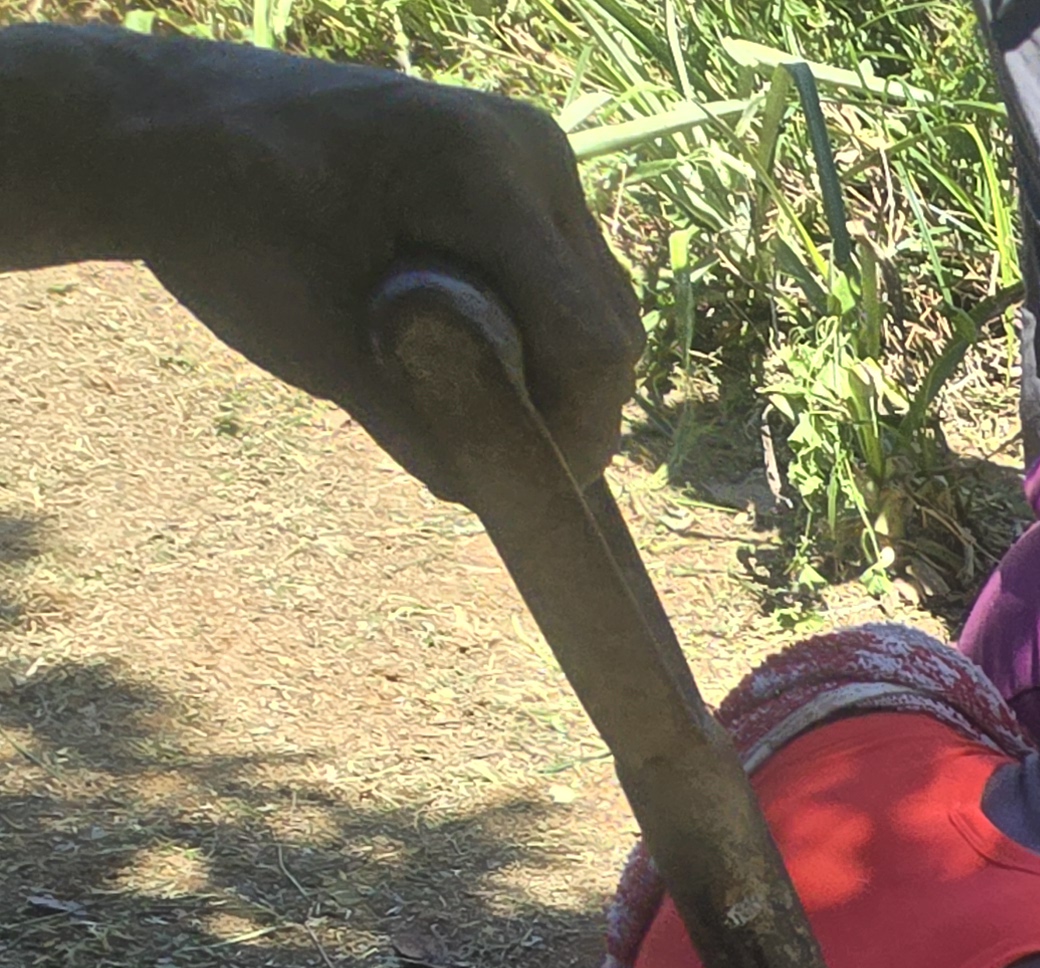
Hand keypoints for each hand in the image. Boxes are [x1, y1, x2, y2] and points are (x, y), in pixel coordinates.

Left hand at [22, 34, 640, 492]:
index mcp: (483, 170)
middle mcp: (531, 150)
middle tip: (489, 460)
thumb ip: (414, 420)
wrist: (169, 136)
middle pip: (607, 326)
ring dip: (547, 373)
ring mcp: (534, 158)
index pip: (591, 340)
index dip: (572, 432)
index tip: (524, 489)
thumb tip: (495, 495)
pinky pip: (566, 283)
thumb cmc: (221, 223)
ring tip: (467, 401)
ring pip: (596, 309)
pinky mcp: (523, 179)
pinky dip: (532, 335)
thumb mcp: (314, 342)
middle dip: (560, 407)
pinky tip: (468, 351)